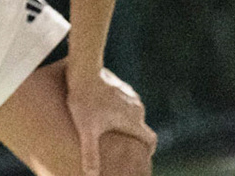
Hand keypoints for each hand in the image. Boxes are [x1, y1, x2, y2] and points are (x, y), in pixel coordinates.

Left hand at [63, 60, 154, 175]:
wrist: (83, 70)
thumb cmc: (84, 102)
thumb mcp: (86, 130)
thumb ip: (90, 153)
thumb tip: (91, 174)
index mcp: (133, 121)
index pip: (150, 139)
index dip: (149, 149)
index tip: (144, 154)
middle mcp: (136, 108)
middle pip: (141, 126)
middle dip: (135, 135)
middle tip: (124, 142)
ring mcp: (130, 94)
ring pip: (133, 112)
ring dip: (127, 119)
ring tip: (113, 125)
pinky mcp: (120, 85)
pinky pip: (124, 99)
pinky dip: (120, 106)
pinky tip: (106, 108)